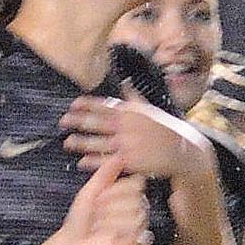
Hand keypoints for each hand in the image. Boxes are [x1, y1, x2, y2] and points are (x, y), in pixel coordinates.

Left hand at [53, 157, 155, 244]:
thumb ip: (104, 173)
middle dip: (109, 209)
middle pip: (136, 200)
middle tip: (96, 217)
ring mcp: (137, 227)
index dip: (115, 192)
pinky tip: (111, 239)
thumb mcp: (89, 191)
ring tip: (99, 228)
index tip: (99, 199)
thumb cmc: (79, 219)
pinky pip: (140, 235)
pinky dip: (120, 237)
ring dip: (110, 223)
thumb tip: (119, 156)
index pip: (136, 184)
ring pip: (136, 217)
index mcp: (126, 195)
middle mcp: (135, 209)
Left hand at [61, 94, 207, 178]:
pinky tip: (81, 162)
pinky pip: (107, 161)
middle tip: (62, 122)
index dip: (87, 104)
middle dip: (77, 121)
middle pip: (97, 122)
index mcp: (131, 112)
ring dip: (81, 142)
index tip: (73, 104)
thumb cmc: (165, 130)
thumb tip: (125, 82)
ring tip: (67, 143)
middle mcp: (127, 126)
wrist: (182, 151)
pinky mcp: (130, 161)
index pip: (105, 105)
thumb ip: (134, 98)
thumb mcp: (150, 110)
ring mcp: (127, 144)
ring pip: (98, 142)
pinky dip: (93, 161)